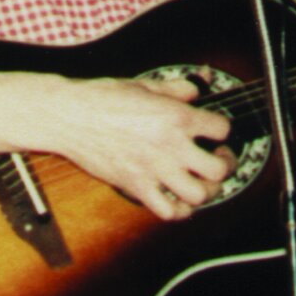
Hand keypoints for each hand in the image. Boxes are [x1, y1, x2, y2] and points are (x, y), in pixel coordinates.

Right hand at [48, 72, 236, 222]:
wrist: (69, 116)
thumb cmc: (102, 98)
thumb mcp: (144, 84)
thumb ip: (175, 88)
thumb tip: (195, 90)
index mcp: (176, 117)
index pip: (222, 129)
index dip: (222, 130)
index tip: (213, 132)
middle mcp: (171, 146)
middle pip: (219, 169)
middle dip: (225, 165)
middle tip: (218, 160)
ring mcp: (154, 170)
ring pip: (200, 195)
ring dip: (207, 191)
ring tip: (201, 182)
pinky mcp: (136, 187)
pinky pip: (169, 211)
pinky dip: (179, 210)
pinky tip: (178, 199)